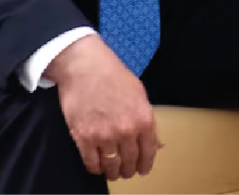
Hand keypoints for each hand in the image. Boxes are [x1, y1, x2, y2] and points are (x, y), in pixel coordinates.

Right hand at [44, 34, 162, 179]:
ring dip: (112, 172)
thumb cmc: (114, 76)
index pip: (148, 152)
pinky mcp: (83, 137)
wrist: (85, 67)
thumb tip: (155, 144)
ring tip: (112, 172)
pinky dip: (95, 168)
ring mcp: (104, 136)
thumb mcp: (140, 95)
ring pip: (111, 165)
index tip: (142, 170)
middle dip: (128, 170)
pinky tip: (97, 166)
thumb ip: (147, 121)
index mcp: (144, 119)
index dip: (145, 164)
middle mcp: (126, 131)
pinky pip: (91, 162)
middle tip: (126, 172)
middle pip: (129, 161)